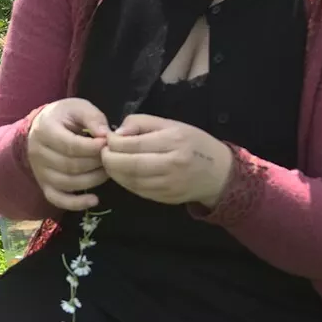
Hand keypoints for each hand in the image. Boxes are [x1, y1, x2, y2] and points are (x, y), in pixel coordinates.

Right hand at [27, 98, 111, 210]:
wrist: (42, 127)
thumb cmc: (65, 116)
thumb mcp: (78, 108)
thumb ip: (93, 118)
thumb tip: (106, 135)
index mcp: (44, 130)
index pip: (70, 145)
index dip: (92, 148)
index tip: (108, 144)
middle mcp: (37, 153)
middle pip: (70, 166)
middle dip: (95, 163)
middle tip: (111, 157)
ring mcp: (39, 171)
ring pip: (67, 183)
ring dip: (93, 180)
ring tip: (107, 171)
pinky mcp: (44, 185)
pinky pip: (58, 199)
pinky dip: (76, 203)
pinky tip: (94, 199)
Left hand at [100, 113, 234, 206]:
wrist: (218, 173)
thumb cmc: (194, 143)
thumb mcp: (171, 124)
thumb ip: (142, 123)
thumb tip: (117, 133)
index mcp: (173, 141)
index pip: (133, 144)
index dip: (113, 142)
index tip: (107, 139)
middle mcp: (172, 164)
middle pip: (129, 165)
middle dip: (109, 159)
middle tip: (103, 152)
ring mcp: (168, 184)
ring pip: (130, 180)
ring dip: (114, 172)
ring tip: (110, 162)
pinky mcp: (165, 198)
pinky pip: (137, 190)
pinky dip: (124, 182)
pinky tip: (122, 174)